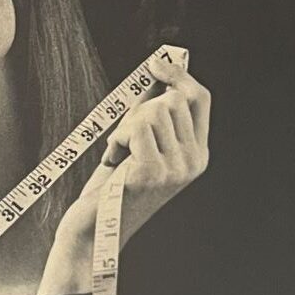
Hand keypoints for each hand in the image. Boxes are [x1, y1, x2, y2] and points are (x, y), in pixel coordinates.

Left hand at [39, 47, 210, 294]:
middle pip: (172, 99)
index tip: (156, 64)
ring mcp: (176, 169)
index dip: (178, 74)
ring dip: (125, 127)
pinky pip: (135, 128)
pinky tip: (113, 162)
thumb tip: (156, 72)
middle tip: (124, 138)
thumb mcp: (137, 144)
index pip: (199, 99)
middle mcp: (193, 163)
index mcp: (196, 155)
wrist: (95, 230)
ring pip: (151, 112)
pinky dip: (117, 140)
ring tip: (119, 154)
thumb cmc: (112, 185)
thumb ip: (151, 112)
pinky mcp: (153, 172)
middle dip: (140, 108)